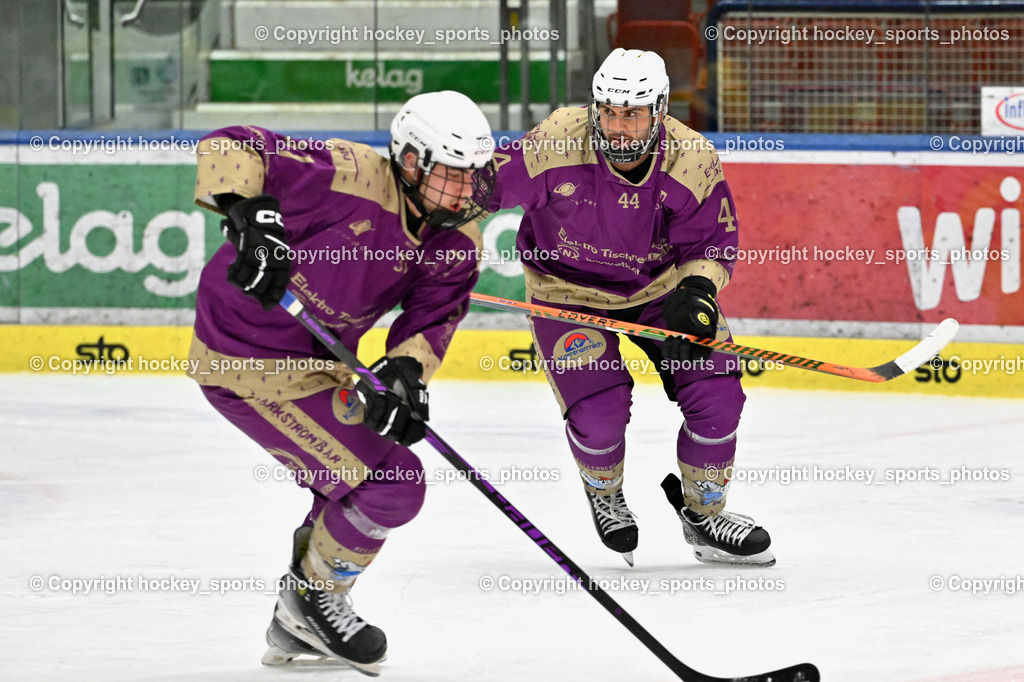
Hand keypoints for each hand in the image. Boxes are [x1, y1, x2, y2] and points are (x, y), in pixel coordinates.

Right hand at [221, 194, 290, 309]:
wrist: (258, 214)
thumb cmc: (266, 237)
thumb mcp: (274, 253)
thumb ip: (271, 273)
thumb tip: (269, 299)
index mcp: (283, 262)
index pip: (280, 285)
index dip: (273, 297)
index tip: (267, 306)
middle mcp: (274, 260)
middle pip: (262, 287)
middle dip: (253, 292)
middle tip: (247, 290)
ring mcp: (261, 255)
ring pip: (248, 281)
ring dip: (242, 283)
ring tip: (237, 279)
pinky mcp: (247, 249)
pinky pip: (238, 270)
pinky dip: (233, 274)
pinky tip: (231, 272)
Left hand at [355, 356, 428, 445]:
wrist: (394, 365)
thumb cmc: (408, 377)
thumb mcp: (417, 387)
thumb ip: (421, 403)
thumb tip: (424, 419)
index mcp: (409, 421)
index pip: (409, 439)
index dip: (412, 435)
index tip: (417, 423)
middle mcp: (394, 423)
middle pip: (395, 435)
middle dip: (400, 419)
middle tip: (404, 404)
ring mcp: (381, 419)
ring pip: (382, 428)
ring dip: (388, 411)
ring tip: (392, 396)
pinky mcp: (369, 413)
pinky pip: (370, 420)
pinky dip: (377, 407)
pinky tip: (381, 396)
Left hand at [661, 275, 718, 362]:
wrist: (686, 302)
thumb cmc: (697, 306)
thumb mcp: (701, 311)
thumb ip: (702, 320)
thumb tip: (704, 329)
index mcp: (706, 344)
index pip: (702, 359)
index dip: (695, 356)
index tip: (689, 341)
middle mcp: (695, 349)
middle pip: (687, 361)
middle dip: (681, 351)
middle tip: (680, 337)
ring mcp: (683, 348)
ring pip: (675, 358)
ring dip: (673, 348)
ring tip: (674, 336)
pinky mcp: (673, 345)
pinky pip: (667, 354)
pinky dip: (666, 348)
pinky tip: (668, 338)